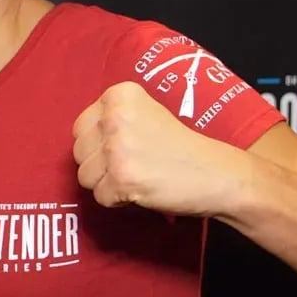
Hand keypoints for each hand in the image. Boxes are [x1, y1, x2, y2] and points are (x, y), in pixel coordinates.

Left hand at [72, 81, 248, 215]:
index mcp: (118, 95)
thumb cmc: (179, 147)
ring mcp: (116, 148)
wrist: (217, 173)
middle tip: (134, 165)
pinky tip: (142, 190)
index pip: (80, 127)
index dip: (99, 145)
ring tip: (138, 176)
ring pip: (84, 176)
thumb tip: (79, 142)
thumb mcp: (144, 114)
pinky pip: (100, 197)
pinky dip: (118, 200)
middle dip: (100, 165)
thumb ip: (109, 120)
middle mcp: (114, 116)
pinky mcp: (121, 177)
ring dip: (107, 184)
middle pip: (78, 152)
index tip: (127, 148)